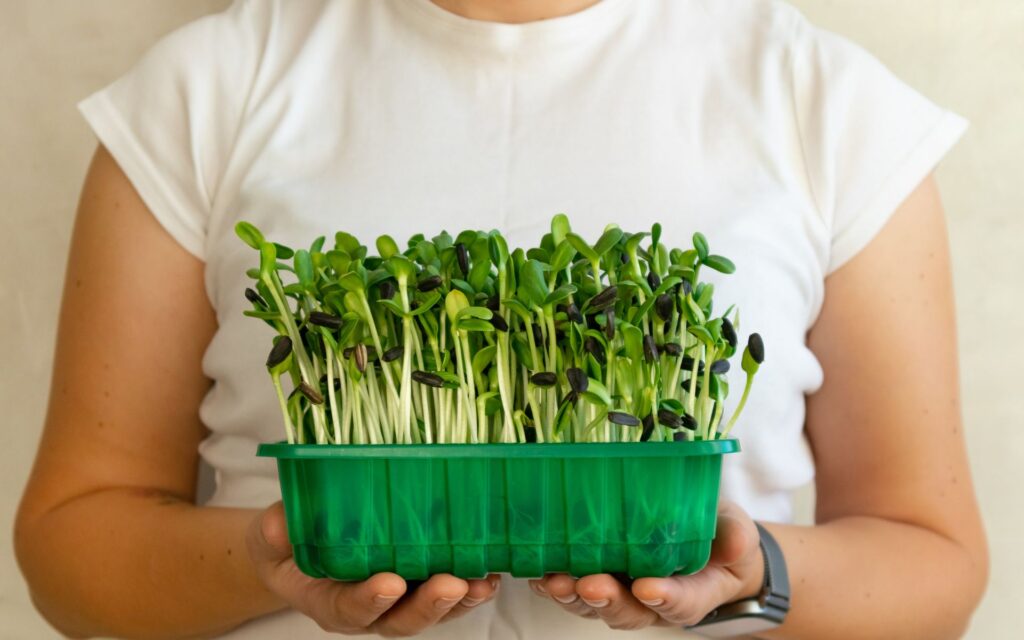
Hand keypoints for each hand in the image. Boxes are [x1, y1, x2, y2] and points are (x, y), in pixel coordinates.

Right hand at [246, 502, 499, 635]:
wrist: (299, 549)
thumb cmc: (286, 545)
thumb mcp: (269, 537)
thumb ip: (274, 533)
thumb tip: (278, 524)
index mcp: (328, 602)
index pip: (349, 610)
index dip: (369, 600)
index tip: (388, 583)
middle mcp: (368, 609)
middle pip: (400, 620)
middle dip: (428, 605)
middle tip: (452, 585)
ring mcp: (397, 600)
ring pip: (431, 611)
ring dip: (460, 601)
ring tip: (482, 583)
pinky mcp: (419, 583)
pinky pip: (448, 595)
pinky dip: (471, 589)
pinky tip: (490, 575)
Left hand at [528, 500, 763, 629]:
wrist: (707, 545)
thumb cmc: (720, 538)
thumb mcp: (736, 532)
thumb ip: (735, 537)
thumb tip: (735, 542)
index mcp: (693, 593)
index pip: (681, 602)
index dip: (664, 598)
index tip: (648, 588)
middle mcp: (653, 601)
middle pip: (628, 611)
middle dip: (606, 600)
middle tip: (590, 584)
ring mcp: (623, 591)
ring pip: (595, 605)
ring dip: (572, 594)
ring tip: (555, 581)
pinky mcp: (599, 577)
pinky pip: (574, 588)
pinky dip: (554, 584)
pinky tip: (537, 575)